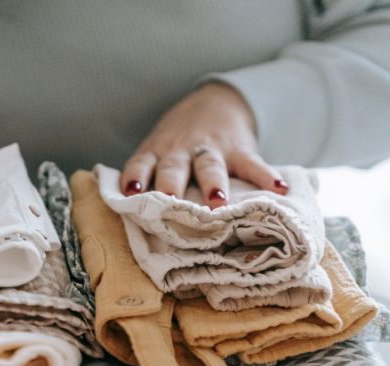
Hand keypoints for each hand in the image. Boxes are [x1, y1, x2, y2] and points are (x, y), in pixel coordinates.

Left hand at [121, 82, 288, 207]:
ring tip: (218, 201)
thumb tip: (134, 220)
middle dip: (170, 184)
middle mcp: (181, 151)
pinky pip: (253, 164)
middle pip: (174, 167)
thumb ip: (150, 179)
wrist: (215, 101)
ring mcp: (211, 149)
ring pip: (209, 166)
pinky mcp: (239, 150)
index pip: (141, 163)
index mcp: (157, 153)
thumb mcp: (159, 151)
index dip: (135, 176)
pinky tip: (278, 189)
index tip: (131, 192)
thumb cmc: (178, 143)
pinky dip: (266, 176)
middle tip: (168, 201)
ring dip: (213, 183)